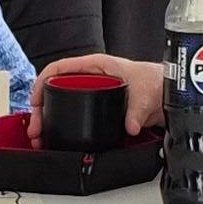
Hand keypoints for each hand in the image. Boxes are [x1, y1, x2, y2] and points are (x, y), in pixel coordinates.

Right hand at [36, 51, 162, 137]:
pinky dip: (64, 125)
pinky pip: (75, 114)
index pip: (61, 68)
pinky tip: (57, 136)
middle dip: (42, 109)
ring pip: (63, 104)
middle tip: (36, 127)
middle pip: (56, 89)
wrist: (167, 93)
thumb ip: (137, 111)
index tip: (35, 98)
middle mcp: (92, 78)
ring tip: (42, 137)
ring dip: (50, 119)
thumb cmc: (156, 81)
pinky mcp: (98, 108)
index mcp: (97, 65)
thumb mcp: (145, 93)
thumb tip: (130, 125)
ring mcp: (94, 93)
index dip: (43, 81)